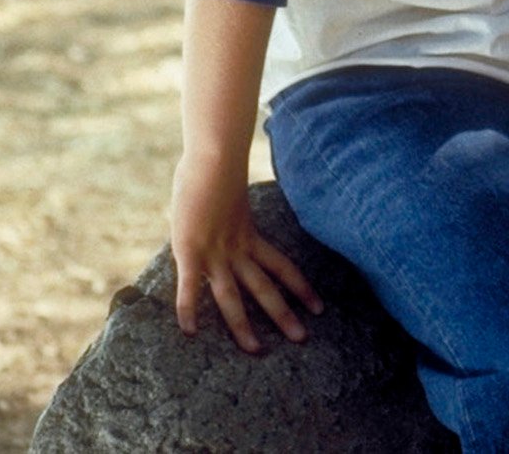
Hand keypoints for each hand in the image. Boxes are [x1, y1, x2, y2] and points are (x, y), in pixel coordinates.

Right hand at [170, 156, 321, 353]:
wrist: (213, 159)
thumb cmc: (217, 172)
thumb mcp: (231, 199)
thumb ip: (230, 215)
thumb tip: (225, 212)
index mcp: (250, 237)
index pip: (283, 267)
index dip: (300, 288)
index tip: (319, 307)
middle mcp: (237, 249)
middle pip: (265, 288)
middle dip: (283, 314)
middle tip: (302, 339)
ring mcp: (214, 253)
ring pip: (233, 297)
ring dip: (244, 325)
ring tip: (256, 350)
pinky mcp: (189, 251)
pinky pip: (191, 287)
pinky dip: (190, 310)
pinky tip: (190, 332)